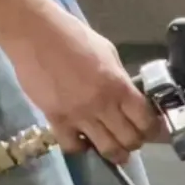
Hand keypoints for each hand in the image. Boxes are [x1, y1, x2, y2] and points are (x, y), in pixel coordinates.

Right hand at [4, 13, 156, 163]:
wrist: (32, 31)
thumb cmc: (72, 36)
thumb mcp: (108, 53)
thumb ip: (121, 79)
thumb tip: (130, 98)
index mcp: (119, 86)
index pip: (146, 121)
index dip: (152, 130)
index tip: (150, 130)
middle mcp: (102, 104)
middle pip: (130, 140)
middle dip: (134, 143)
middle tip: (130, 138)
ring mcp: (79, 114)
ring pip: (107, 149)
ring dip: (114, 153)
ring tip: (112, 147)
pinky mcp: (56, 119)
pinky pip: (73, 146)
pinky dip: (81, 147)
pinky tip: (82, 139)